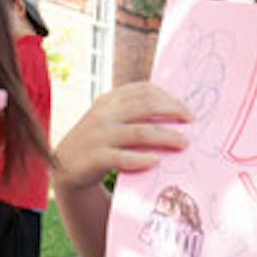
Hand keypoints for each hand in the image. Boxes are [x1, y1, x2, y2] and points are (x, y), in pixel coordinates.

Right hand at [52, 81, 191, 189]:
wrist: (65, 166)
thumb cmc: (97, 142)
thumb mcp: (108, 119)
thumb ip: (131, 112)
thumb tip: (173, 112)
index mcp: (109, 100)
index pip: (143, 90)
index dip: (168, 97)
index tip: (186, 108)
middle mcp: (104, 114)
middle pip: (146, 107)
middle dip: (173, 112)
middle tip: (191, 121)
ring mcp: (99, 135)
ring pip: (140, 132)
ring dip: (166, 137)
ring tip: (184, 143)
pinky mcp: (95, 157)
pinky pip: (123, 157)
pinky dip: (141, 159)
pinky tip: (156, 161)